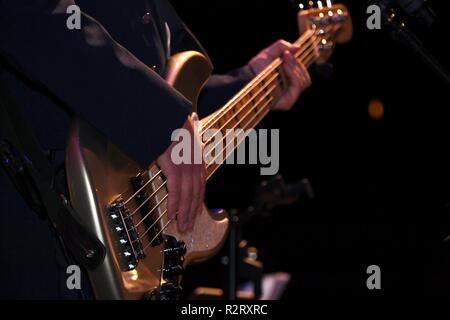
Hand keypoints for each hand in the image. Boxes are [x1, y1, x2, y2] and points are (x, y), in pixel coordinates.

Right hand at [157, 116, 205, 232]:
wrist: (167, 116)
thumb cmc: (171, 127)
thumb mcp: (183, 140)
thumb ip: (180, 154)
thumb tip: (171, 162)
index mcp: (198, 160)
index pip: (200, 186)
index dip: (198, 202)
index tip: (196, 213)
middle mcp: (195, 166)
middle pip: (196, 195)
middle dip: (192, 213)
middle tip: (188, 227)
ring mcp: (186, 168)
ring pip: (187, 197)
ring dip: (184, 214)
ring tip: (182, 227)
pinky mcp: (175, 168)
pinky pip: (176, 192)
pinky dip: (174, 205)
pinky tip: (171, 215)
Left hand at [248, 40, 311, 110]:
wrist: (247, 78)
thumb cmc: (255, 69)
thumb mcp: (269, 53)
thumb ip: (282, 47)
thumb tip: (297, 47)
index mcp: (287, 79)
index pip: (301, 72)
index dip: (297, 61)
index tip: (287, 52)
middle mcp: (289, 89)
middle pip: (305, 76)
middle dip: (297, 63)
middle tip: (286, 55)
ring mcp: (289, 96)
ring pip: (305, 81)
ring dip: (296, 68)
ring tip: (284, 62)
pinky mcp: (287, 102)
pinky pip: (298, 86)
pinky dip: (294, 75)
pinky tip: (285, 68)